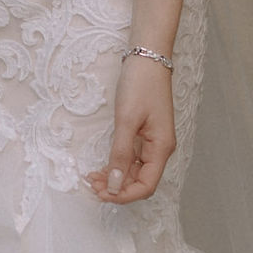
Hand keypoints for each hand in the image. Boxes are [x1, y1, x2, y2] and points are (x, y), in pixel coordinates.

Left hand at [89, 55, 175, 204]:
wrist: (147, 57)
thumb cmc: (140, 85)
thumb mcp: (126, 120)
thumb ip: (120, 154)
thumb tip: (115, 184)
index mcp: (161, 148)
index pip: (146, 186)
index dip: (124, 195)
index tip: (101, 193)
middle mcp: (160, 149)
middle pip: (140, 182)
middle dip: (117, 188)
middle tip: (91, 185)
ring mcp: (152, 142)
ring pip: (135, 172)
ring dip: (115, 178)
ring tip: (92, 177)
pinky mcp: (144, 134)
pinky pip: (132, 159)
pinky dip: (117, 165)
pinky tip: (102, 167)